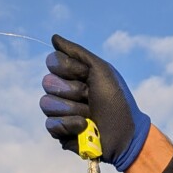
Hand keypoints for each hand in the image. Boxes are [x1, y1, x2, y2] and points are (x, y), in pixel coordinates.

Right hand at [40, 34, 150, 170]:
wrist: (125, 134)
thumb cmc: (117, 101)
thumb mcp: (101, 70)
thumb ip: (78, 53)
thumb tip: (54, 38)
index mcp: (73, 75)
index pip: (53, 62)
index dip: (70, 69)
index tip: (88, 76)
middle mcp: (64, 91)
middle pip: (48, 82)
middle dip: (73, 91)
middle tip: (90, 99)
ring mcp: (60, 112)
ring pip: (47, 104)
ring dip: (73, 109)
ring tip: (90, 116)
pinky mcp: (60, 132)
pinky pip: (51, 124)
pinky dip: (71, 126)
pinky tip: (85, 127)